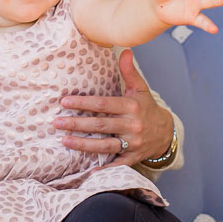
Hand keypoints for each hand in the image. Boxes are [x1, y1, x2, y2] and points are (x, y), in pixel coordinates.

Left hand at [54, 49, 173, 165]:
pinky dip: (105, 168)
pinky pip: (117, 164)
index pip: (104, 104)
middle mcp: (132, 125)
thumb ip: (130, 71)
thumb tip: (125, 50)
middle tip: (57, 123)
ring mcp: (133, 143)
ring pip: (105, 145)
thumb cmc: (147, 108)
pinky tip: (88, 171)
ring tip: (64, 141)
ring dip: (84, 144)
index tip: (65, 102)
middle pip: (101, 125)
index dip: (84, 103)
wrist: (166, 132)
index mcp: (132, 106)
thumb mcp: (140, 89)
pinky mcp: (133, 157)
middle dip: (77, 124)